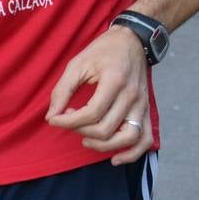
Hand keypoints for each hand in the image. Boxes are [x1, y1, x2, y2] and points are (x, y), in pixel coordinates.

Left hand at [45, 27, 154, 165]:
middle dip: (80, 130)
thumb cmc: (102, 52)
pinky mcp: (146, 111)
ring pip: (127, 138)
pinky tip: (114, 158)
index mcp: (115, 81)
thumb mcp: (77, 64)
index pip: (91, 114)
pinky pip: (145, 139)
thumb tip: (52, 117)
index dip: (67, 122)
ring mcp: (142, 105)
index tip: (54, 118)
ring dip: (102, 145)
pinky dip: (132, 154)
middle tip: (69, 119)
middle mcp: (132, 95)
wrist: (133, 41)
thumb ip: (62, 90)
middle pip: (105, 129)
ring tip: (85, 138)